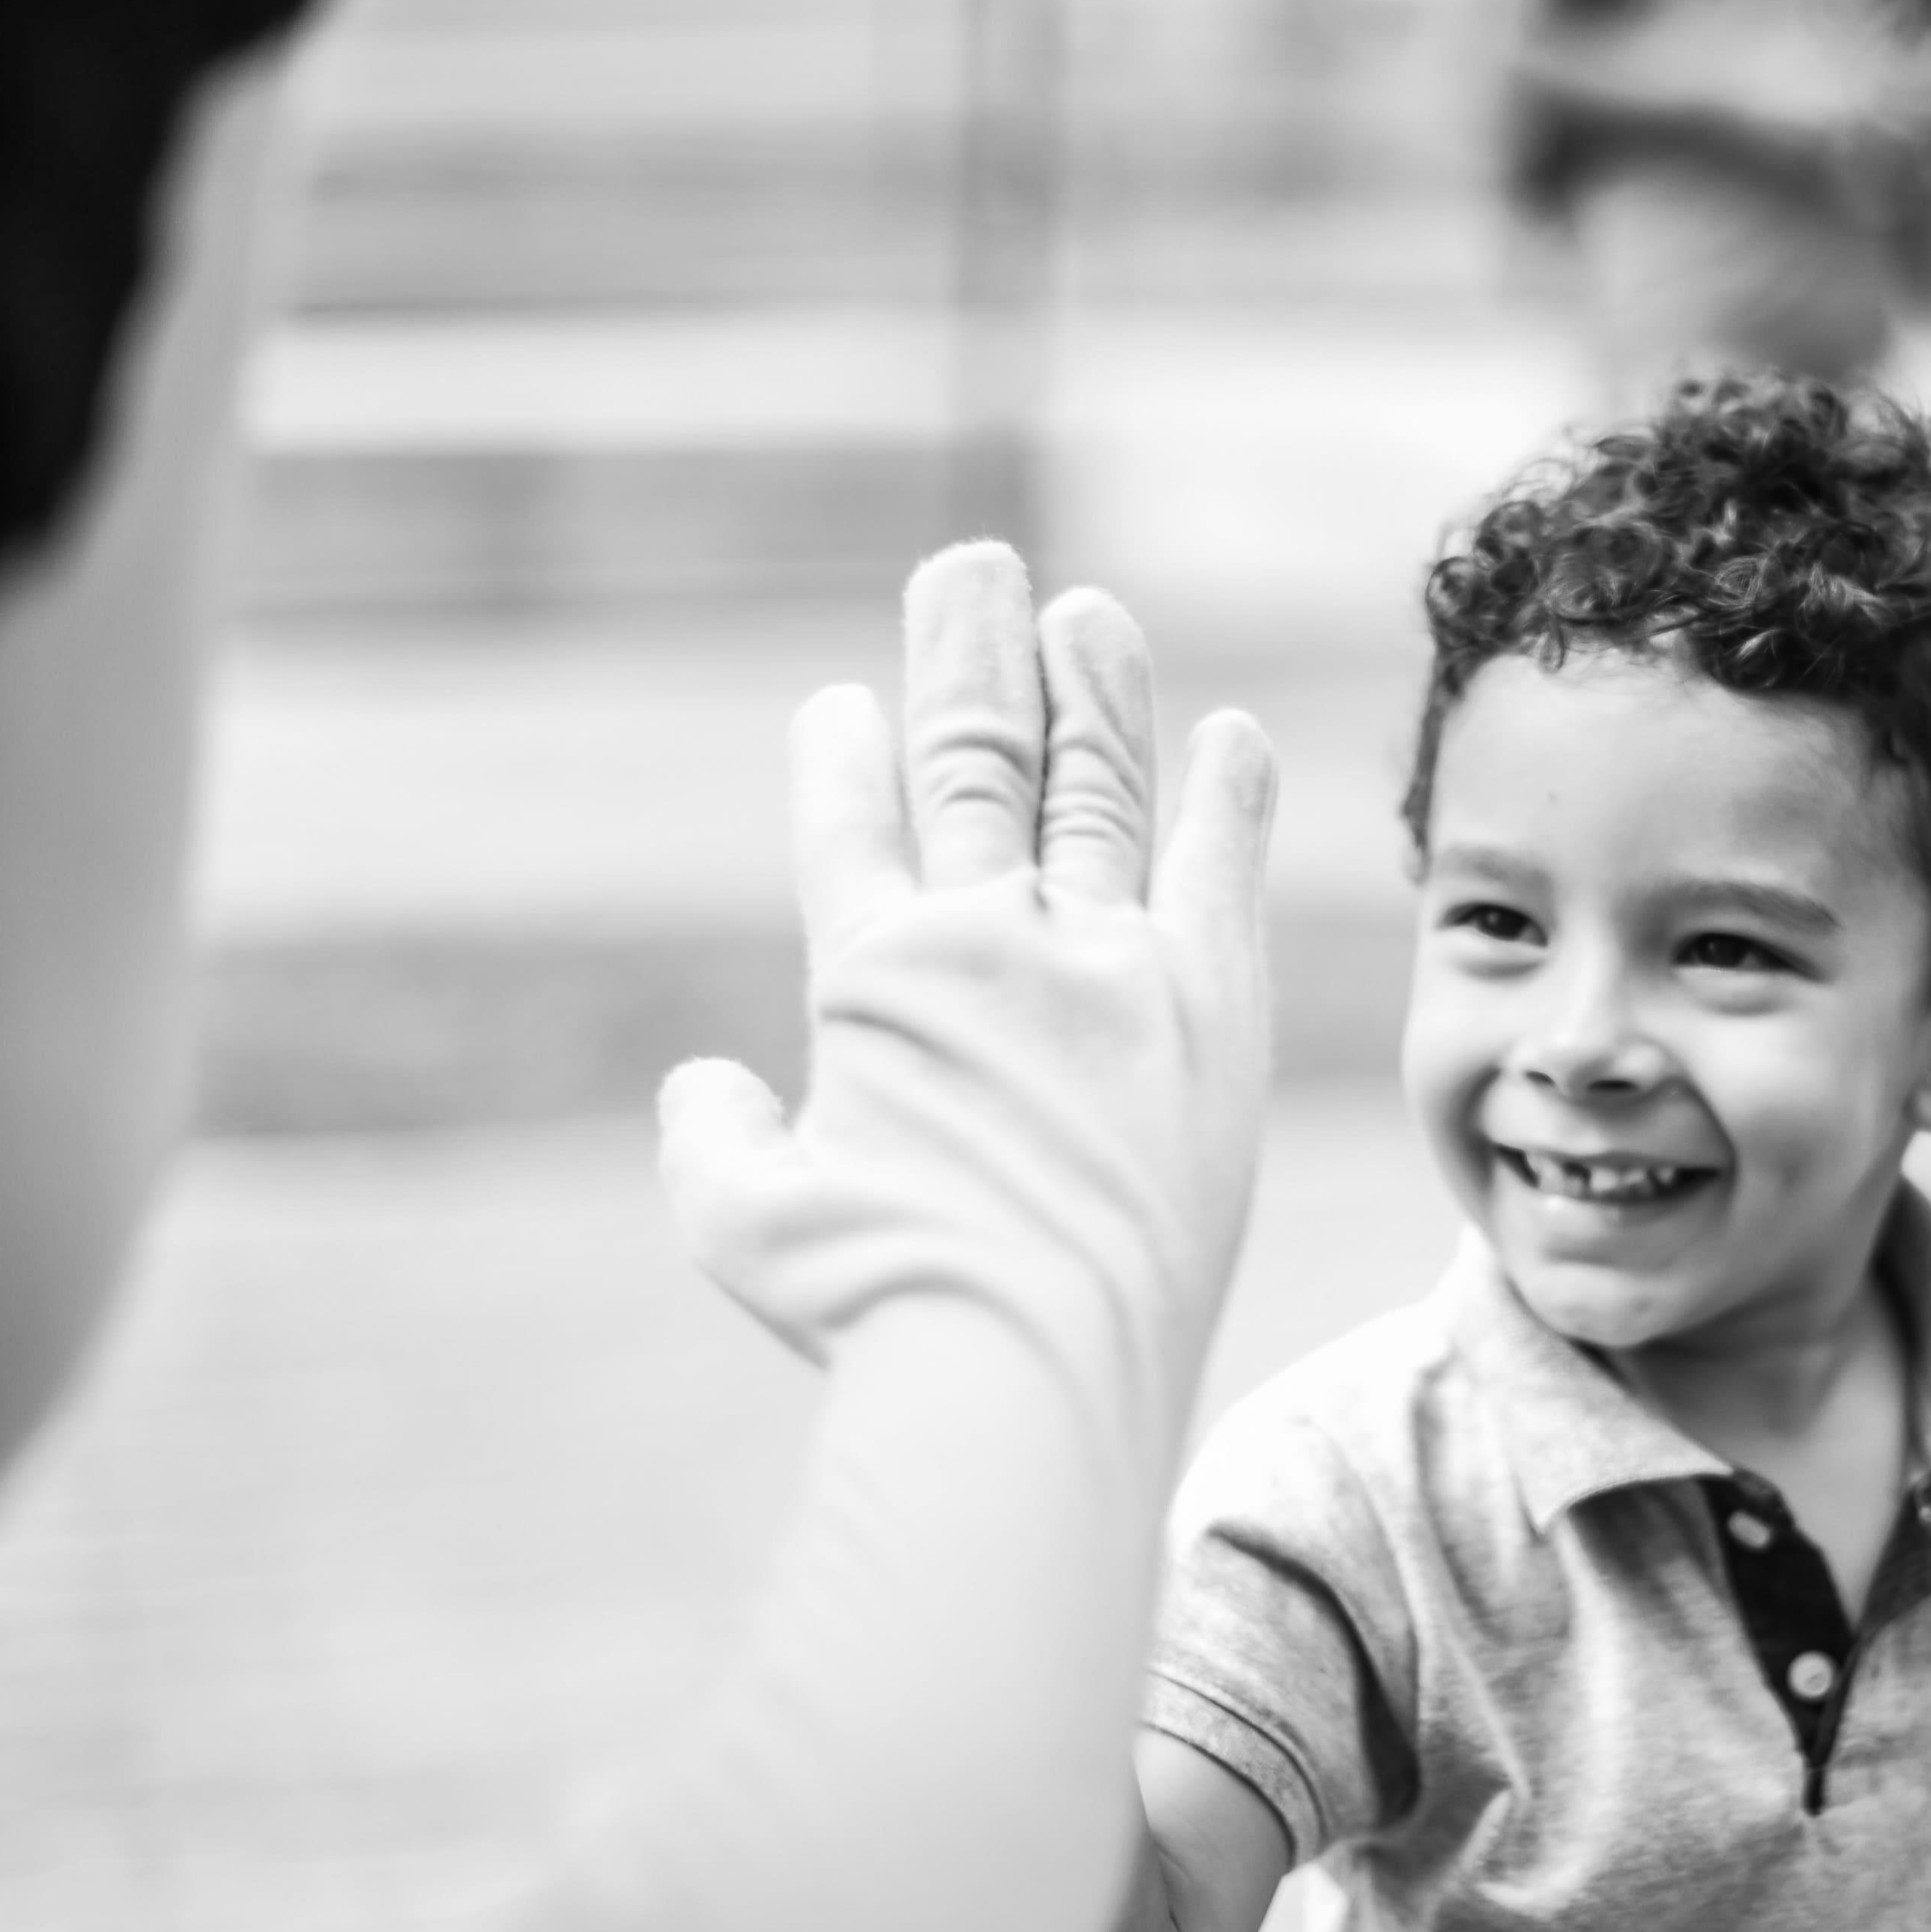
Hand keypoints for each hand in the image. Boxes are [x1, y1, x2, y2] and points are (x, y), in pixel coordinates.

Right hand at [659, 543, 1275, 1379]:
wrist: (1027, 1366)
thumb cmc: (877, 1317)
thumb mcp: (743, 1226)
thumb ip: (714, 1139)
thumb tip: (702, 1084)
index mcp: (871, 979)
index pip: (853, 825)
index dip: (847, 757)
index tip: (848, 705)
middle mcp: (989, 939)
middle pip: (975, 756)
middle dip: (971, 650)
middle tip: (975, 565)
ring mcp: (1107, 961)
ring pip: (1096, 784)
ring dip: (1094, 690)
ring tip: (1088, 613)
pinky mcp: (1208, 1008)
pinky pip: (1217, 869)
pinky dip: (1225, 796)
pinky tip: (1228, 734)